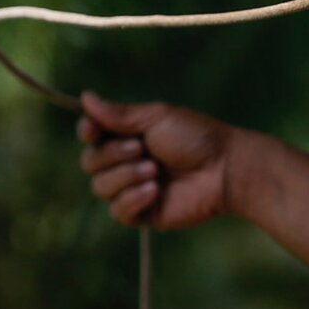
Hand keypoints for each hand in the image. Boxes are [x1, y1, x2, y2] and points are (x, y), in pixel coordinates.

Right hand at [77, 92, 232, 228]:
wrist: (224, 169)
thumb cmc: (196, 137)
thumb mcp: (157, 118)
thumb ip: (120, 114)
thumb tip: (85, 96)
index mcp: (129, 135)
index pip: (91, 134)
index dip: (87, 132)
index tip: (93, 130)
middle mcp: (126, 161)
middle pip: (90, 162)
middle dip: (113, 155)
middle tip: (142, 149)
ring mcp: (132, 188)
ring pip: (100, 187)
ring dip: (126, 176)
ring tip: (155, 171)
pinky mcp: (142, 212)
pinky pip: (117, 211)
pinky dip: (133, 199)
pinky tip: (155, 191)